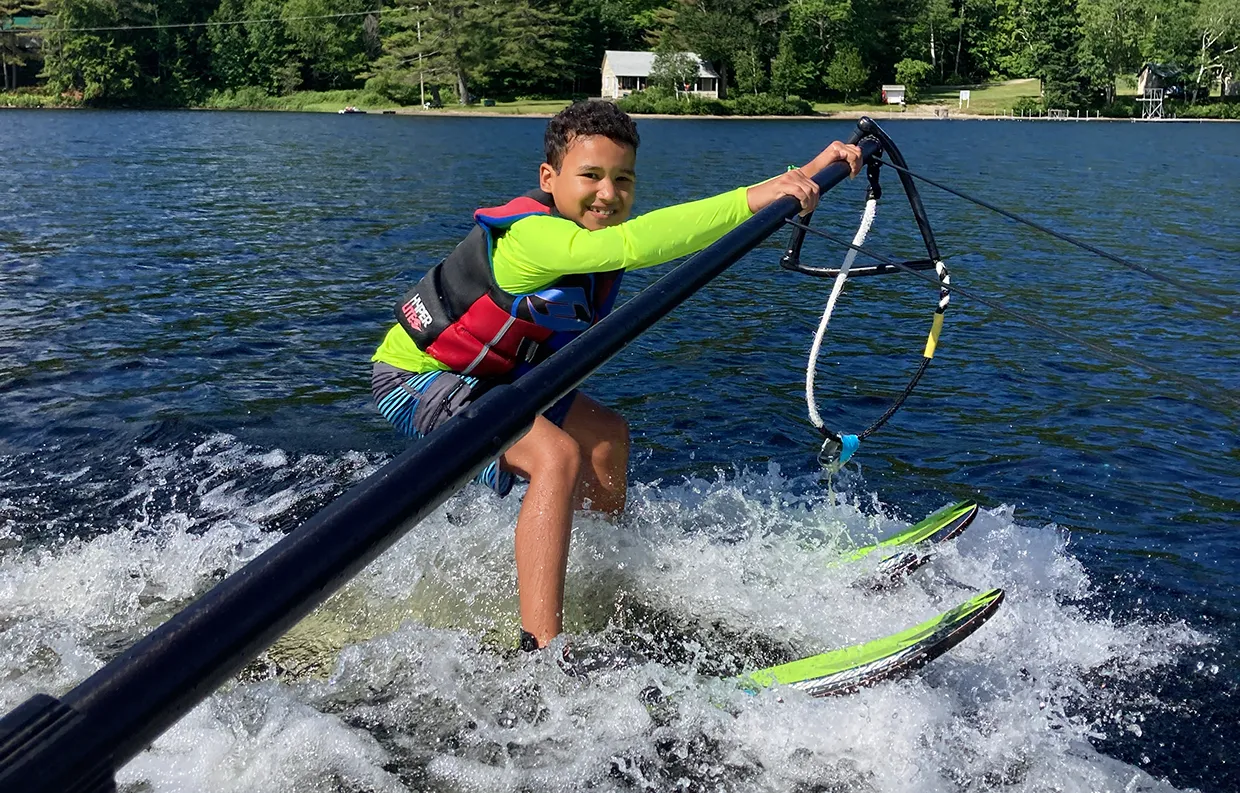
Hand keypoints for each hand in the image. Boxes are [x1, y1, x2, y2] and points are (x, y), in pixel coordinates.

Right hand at [745, 140, 864, 214]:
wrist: (755, 201)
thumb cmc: (777, 201)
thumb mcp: (798, 194)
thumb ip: (810, 191)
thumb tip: (820, 194)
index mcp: (808, 171)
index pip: (833, 150)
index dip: (849, 153)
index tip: (855, 168)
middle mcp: (802, 170)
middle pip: (834, 154)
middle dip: (849, 161)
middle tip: (852, 175)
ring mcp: (793, 176)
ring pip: (815, 188)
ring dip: (812, 203)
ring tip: (803, 209)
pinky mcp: (784, 184)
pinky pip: (802, 193)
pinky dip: (803, 204)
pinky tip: (798, 209)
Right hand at [746, 168, 821, 215]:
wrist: (754, 199)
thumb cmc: (770, 199)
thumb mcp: (788, 193)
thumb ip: (799, 192)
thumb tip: (813, 200)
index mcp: (796, 174)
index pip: (815, 186)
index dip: (816, 199)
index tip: (810, 208)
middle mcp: (793, 173)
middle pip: (814, 189)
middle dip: (813, 203)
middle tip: (805, 212)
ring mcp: (788, 178)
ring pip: (809, 191)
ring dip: (809, 204)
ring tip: (802, 212)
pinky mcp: (782, 185)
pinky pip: (800, 193)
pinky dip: (803, 202)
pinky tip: (800, 209)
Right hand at [808, 141, 863, 178]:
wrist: (810, 174)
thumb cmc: (820, 172)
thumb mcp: (834, 164)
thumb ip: (843, 159)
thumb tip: (854, 158)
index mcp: (838, 146)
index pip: (855, 149)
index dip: (858, 160)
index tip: (853, 171)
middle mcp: (837, 144)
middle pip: (858, 151)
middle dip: (858, 164)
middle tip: (852, 173)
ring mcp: (836, 147)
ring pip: (857, 154)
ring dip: (857, 166)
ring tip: (851, 174)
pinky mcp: (835, 151)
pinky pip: (852, 157)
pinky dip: (854, 166)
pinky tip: (849, 174)